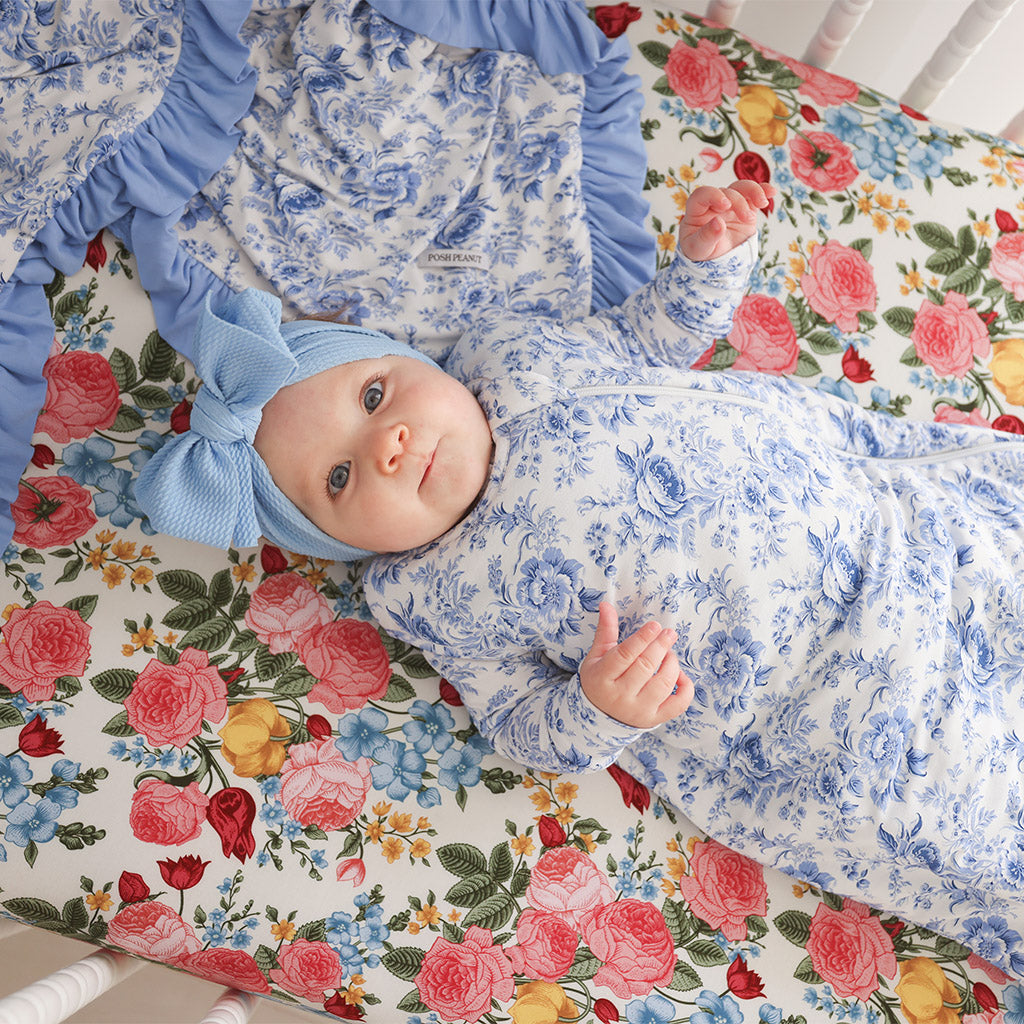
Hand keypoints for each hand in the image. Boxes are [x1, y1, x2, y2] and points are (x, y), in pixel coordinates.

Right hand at [580, 602, 693, 727]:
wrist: (598, 716)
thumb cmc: (600, 680)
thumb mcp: (597, 656)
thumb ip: (606, 631)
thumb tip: (606, 604)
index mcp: (602, 678)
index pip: (624, 655)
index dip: (642, 639)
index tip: (655, 625)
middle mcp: (620, 696)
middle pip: (645, 667)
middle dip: (660, 647)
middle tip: (669, 633)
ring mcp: (638, 710)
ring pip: (663, 684)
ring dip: (671, 664)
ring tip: (669, 653)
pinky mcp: (654, 719)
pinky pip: (678, 705)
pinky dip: (686, 688)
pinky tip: (680, 675)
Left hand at [678, 179, 774, 260]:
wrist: (716, 260)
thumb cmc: (701, 252)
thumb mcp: (698, 249)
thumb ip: (706, 236)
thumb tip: (718, 222)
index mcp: (697, 210)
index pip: (702, 194)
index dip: (714, 195)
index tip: (725, 206)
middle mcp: (713, 204)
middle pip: (727, 192)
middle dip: (739, 202)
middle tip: (748, 218)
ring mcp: (731, 205)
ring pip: (741, 188)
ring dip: (753, 192)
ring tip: (762, 204)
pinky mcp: (746, 209)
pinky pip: (754, 196)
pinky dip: (763, 191)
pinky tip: (771, 192)